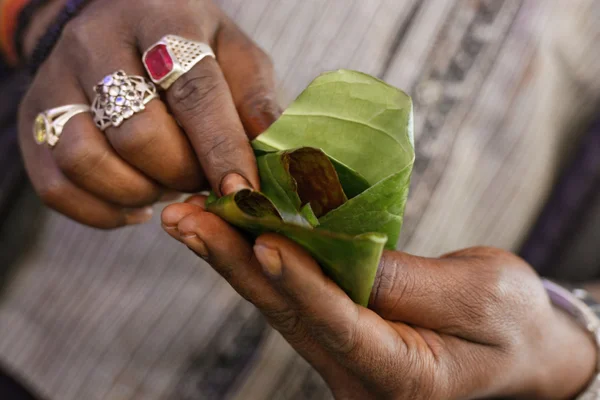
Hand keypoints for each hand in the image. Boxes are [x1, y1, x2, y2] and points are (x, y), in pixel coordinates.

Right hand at [19, 0, 278, 227]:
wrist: (120, 26)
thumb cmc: (192, 48)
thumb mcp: (234, 57)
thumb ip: (256, 102)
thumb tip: (275, 158)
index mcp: (164, 19)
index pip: (194, 91)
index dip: (220, 150)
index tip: (241, 193)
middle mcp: (99, 42)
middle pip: (138, 134)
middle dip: (179, 174)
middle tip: (199, 177)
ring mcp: (56, 79)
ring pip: (87, 160)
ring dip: (138, 192)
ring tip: (163, 185)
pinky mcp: (33, 118)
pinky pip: (56, 187)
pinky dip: (101, 211)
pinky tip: (133, 203)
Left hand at [162, 196, 596, 399]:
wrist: (522, 355)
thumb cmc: (512, 325)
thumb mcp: (483, 297)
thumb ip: (411, 282)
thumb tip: (344, 250)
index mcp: (404, 374)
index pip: (341, 325)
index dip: (302, 282)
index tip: (263, 240)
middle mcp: (359, 372)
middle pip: (288, 313)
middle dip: (235, 262)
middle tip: (187, 219)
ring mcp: (343, 357)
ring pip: (279, 304)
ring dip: (233, 258)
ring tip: (190, 218)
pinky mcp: (338, 335)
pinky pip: (293, 296)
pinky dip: (258, 260)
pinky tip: (230, 230)